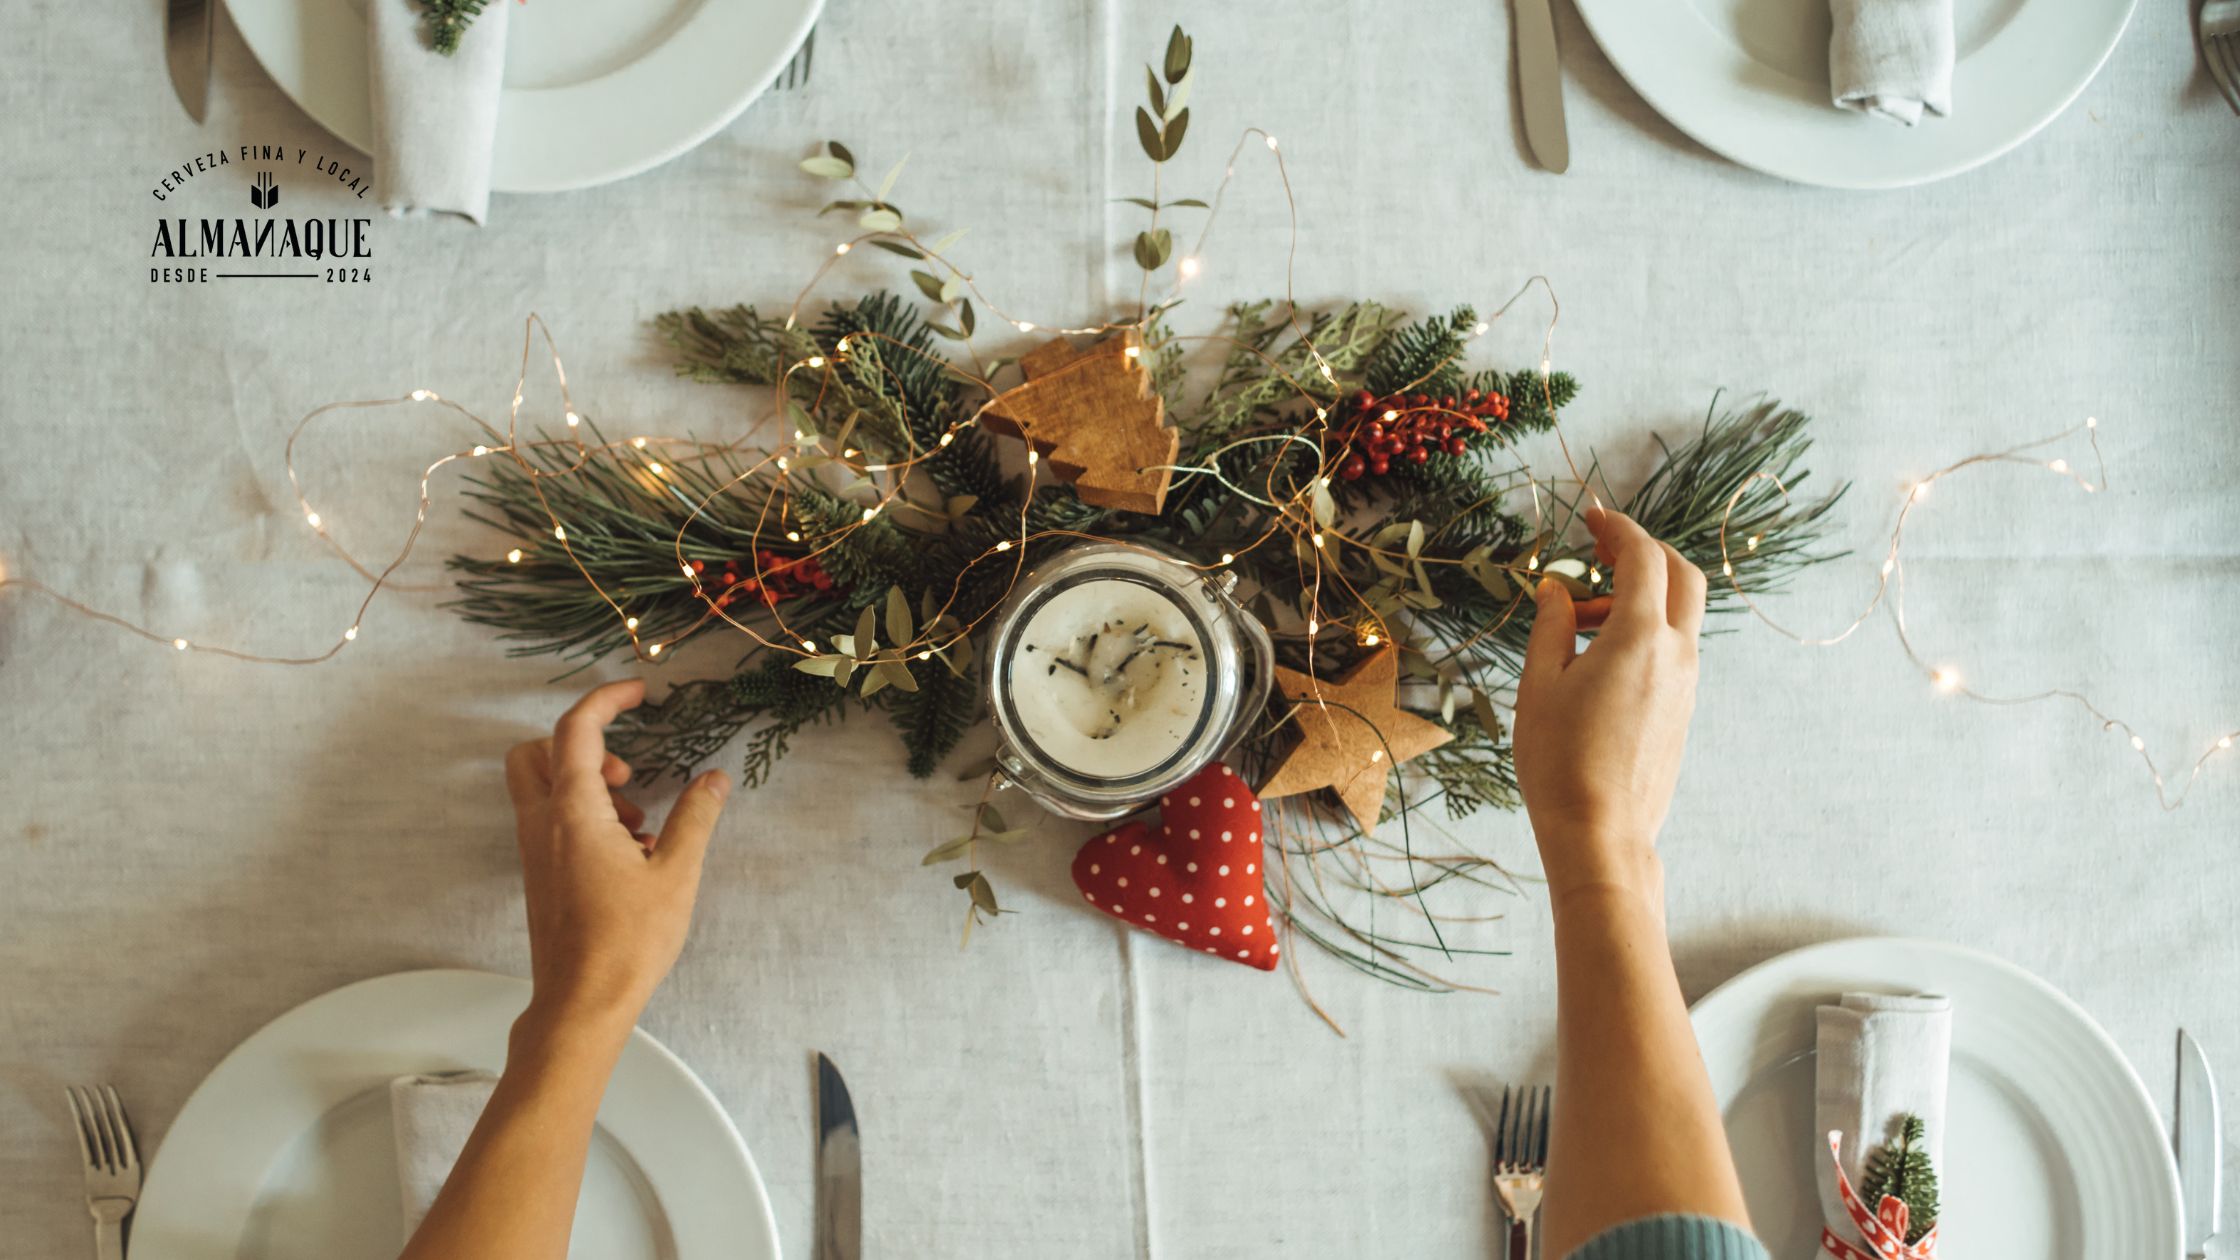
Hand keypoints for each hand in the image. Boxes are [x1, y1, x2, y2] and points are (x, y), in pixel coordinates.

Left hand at [503, 679, 732, 1031]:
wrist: (582, 1003)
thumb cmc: (628, 941)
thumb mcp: (677, 873)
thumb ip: (695, 817)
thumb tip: (715, 779)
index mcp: (572, 813)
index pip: (575, 730)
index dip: (606, 700)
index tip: (639, 693)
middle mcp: (542, 825)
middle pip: (534, 753)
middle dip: (579, 745)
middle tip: (626, 774)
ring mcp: (535, 853)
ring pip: (540, 789)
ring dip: (585, 785)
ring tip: (637, 824)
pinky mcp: (540, 876)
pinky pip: (549, 823)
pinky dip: (582, 817)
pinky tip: (628, 855)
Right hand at [1512, 508, 1705, 903]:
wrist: (1601, 833)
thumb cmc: (1560, 761)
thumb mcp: (1540, 685)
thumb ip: (1552, 626)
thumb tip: (1556, 590)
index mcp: (1639, 637)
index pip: (1643, 558)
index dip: (1618, 528)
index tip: (1592, 517)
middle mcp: (1676, 654)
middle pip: (1683, 576)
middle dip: (1646, 552)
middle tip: (1602, 549)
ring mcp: (1686, 684)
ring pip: (1677, 614)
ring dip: (1636, 598)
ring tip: (1577, 621)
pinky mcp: (1683, 709)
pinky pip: (1672, 650)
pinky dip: (1643, 632)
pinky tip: (1597, 658)